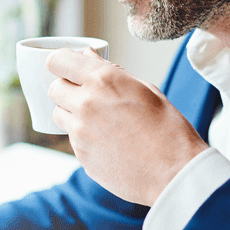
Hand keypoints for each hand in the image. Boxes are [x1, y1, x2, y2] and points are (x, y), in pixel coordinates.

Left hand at [47, 48, 206, 204]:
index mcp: (104, 80)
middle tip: (88, 95)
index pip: (57, 60)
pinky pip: (71, 137)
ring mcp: (80, 130)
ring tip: (100, 120)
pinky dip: (82, 136)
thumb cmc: (168, 129)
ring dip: (71, 112)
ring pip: (58, 113)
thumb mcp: (146, 90)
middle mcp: (86, 102)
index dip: (62, 63)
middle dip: (67, 88)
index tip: (69, 68)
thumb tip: (88, 56)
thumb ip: (111, 72)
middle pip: (54, 87)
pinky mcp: (80, 153)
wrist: (175, 173)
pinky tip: (107, 140)